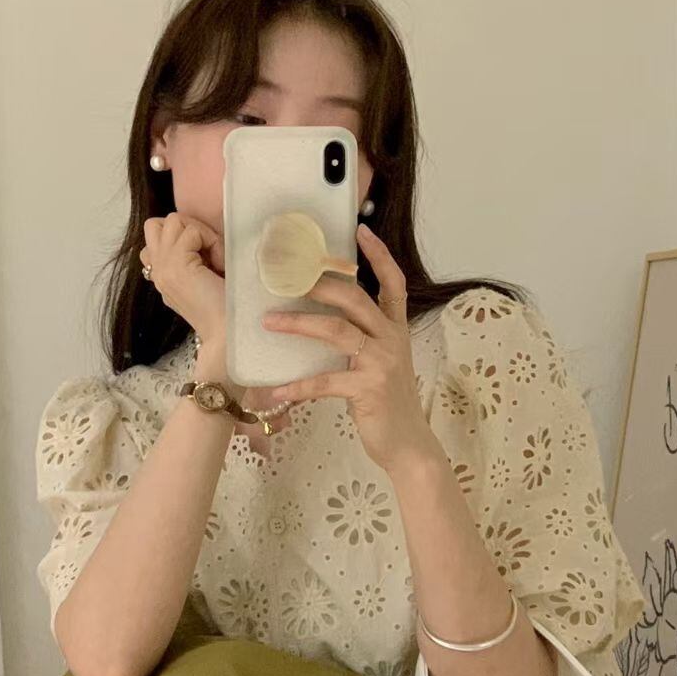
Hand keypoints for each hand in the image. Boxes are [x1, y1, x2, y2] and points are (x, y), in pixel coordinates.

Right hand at [139, 213, 227, 353]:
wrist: (226, 334)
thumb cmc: (225, 310)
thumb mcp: (204, 278)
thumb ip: (193, 259)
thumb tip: (198, 237)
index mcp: (161, 277)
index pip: (155, 240)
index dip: (183, 239)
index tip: (206, 261)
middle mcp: (157, 272)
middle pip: (155, 225)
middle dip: (185, 227)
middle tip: (207, 250)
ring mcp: (163, 268)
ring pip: (172, 221)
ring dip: (199, 232)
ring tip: (214, 258)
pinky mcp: (175, 265)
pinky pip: (190, 231)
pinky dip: (210, 240)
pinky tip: (219, 264)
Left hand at [258, 224, 439, 474]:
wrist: (408, 445)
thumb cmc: (387, 404)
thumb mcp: (380, 363)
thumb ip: (361, 340)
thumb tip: (322, 320)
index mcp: (395, 330)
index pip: (393, 283)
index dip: (379, 255)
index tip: (361, 230)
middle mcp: (391, 339)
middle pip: (354, 298)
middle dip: (318, 284)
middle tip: (286, 278)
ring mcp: (381, 363)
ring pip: (336, 330)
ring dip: (298, 323)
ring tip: (268, 322)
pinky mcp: (368, 389)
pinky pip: (324, 381)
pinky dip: (297, 385)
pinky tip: (275, 390)